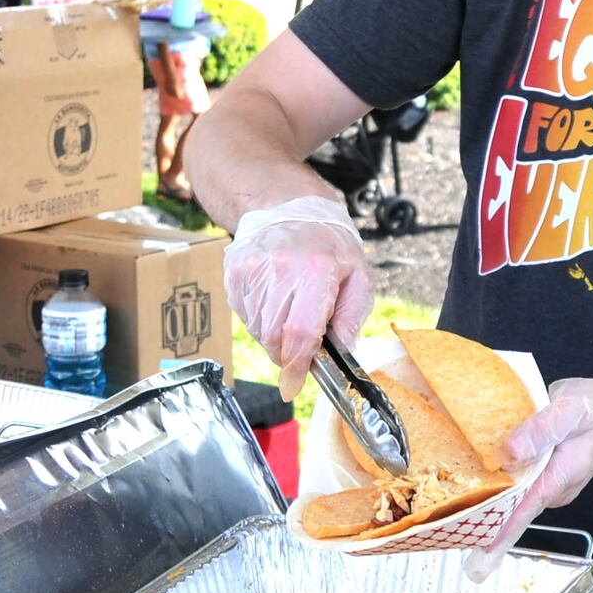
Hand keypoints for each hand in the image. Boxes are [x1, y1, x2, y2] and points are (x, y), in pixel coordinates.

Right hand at [223, 194, 373, 401]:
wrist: (290, 207)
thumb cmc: (329, 245)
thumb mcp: (358, 277)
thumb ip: (353, 317)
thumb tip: (341, 355)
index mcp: (317, 271)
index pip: (302, 332)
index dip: (297, 366)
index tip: (293, 386)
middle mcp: (281, 269)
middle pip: (275, 337)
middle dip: (287, 352)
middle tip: (301, 343)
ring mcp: (253, 268)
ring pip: (256, 328)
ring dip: (273, 334)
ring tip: (289, 308)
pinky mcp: (235, 270)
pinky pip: (242, 313)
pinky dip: (258, 317)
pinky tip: (273, 297)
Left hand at [463, 373, 592, 581]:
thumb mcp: (571, 409)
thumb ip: (541, 429)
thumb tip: (508, 453)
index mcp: (561, 474)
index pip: (526, 507)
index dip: (503, 530)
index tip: (481, 550)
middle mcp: (555, 488)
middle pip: (514, 507)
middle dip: (486, 519)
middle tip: (453, 530)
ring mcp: (550, 485)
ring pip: (514, 496)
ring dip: (489, 500)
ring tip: (457, 507)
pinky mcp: (545, 478)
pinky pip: (518, 485)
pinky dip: (500, 484)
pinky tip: (479, 478)